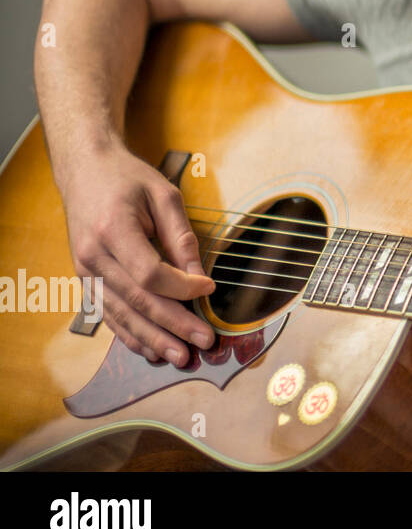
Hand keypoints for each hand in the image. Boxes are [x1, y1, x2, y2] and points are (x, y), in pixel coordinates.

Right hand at [61, 140, 214, 364]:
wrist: (85, 171)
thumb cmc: (128, 178)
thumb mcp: (164, 196)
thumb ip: (181, 237)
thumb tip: (200, 278)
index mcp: (113, 229)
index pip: (150, 273)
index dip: (182, 288)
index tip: (209, 290)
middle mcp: (93, 256)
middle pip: (137, 300)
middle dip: (174, 325)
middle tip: (204, 343)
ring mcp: (85, 271)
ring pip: (121, 314)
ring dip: (153, 339)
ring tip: (181, 357)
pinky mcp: (85, 279)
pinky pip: (108, 313)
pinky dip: (130, 333)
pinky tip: (151, 349)